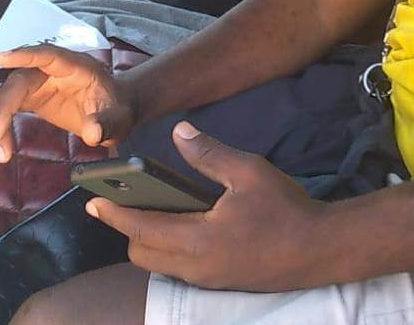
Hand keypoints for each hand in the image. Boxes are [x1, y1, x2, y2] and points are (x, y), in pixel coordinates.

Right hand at [0, 45, 136, 162]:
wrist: (116, 111)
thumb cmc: (118, 109)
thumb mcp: (119, 119)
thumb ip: (106, 124)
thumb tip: (92, 133)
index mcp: (77, 67)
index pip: (48, 56)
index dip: (25, 55)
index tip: (1, 58)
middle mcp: (56, 72)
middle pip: (20, 80)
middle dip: (3, 106)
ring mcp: (43, 83)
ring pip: (9, 94)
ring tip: (1, 152)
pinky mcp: (35, 98)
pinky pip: (10, 108)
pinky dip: (3, 127)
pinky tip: (4, 149)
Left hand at [87, 121, 327, 291]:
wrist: (321, 249)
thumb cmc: (284, 209)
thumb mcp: (248, 172)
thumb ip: (209, 153)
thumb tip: (179, 131)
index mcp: (196, 240)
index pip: (141, 227)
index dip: (114, 213)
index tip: (92, 201)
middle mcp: (194, 267)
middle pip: (142, 254)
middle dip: (128, 228)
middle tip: (127, 201)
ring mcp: (207, 279)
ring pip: (160, 264)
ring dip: (149, 239)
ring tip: (155, 209)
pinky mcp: (220, 282)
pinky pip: (179, 268)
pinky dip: (169, 248)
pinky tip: (187, 224)